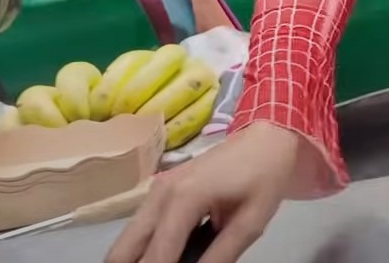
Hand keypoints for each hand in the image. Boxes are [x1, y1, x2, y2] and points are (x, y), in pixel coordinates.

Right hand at [106, 123, 302, 262]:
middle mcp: (160, 194)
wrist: (265, 139)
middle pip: (122, 250)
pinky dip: (147, 247)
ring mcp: (155, 190)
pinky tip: (173, 253)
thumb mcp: (251, 223)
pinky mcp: (158, 192)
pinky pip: (140, 229)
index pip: (157, 255)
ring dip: (140, 259)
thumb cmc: (264, 177)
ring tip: (173, 262)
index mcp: (184, 198)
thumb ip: (220, 256)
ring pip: (127, 241)